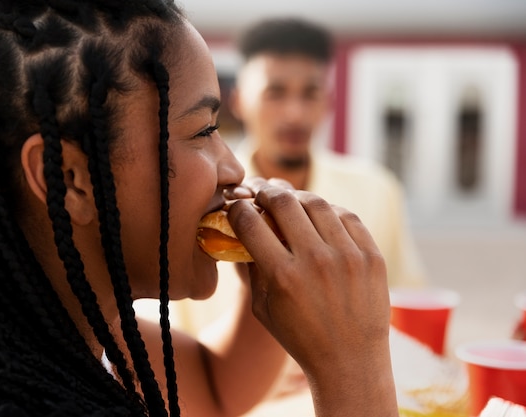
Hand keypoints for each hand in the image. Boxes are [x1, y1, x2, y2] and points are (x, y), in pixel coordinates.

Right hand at [226, 177, 397, 416]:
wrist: (351, 361)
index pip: (251, 223)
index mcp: (283, 276)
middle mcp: (316, 261)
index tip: (238, 208)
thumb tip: (247, 230)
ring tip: (290, 200)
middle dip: (266, 191)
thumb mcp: (262, 309)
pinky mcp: (372, 257)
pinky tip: (321, 216)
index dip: (238, 209)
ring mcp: (347, 257)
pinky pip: (348, 216)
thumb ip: (253, 268)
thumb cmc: (300, 337)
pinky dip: (330, 211)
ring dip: (297, 197)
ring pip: (317, 203)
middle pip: (283, 202)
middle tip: (261, 191)